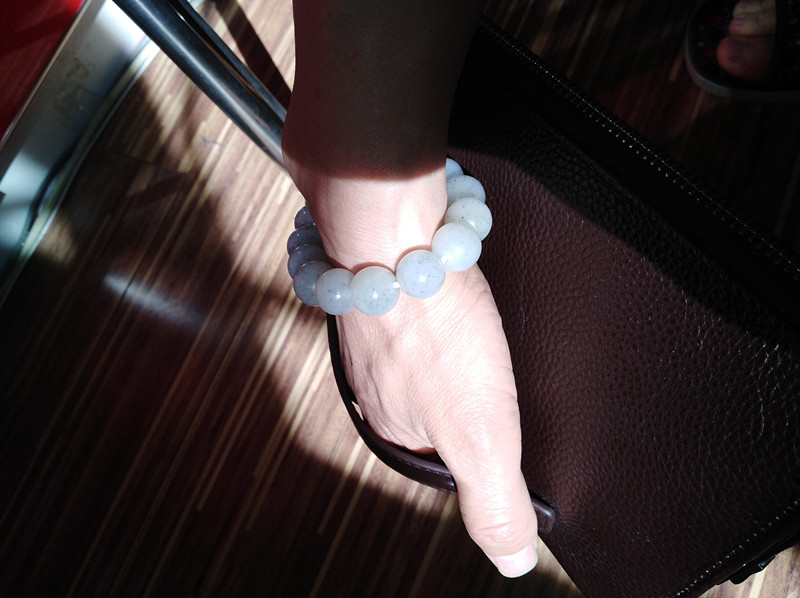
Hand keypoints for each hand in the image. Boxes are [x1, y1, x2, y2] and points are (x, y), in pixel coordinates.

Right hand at [284, 0, 536, 575]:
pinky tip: (451, 292)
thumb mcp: (480, 436)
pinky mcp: (379, 284)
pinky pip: (411, 306)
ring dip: (447, 344)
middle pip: (428, 399)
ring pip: (418, 351)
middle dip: (464, 387)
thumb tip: (514, 563)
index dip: (480, 437)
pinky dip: (433, 305)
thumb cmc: (436, 335)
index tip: (504, 415)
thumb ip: (492, 502)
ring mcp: (373, 329)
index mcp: (393, 426)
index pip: (442, 453)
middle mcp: (374, 381)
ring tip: (474, 331)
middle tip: (493, 366)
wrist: (398, 238)